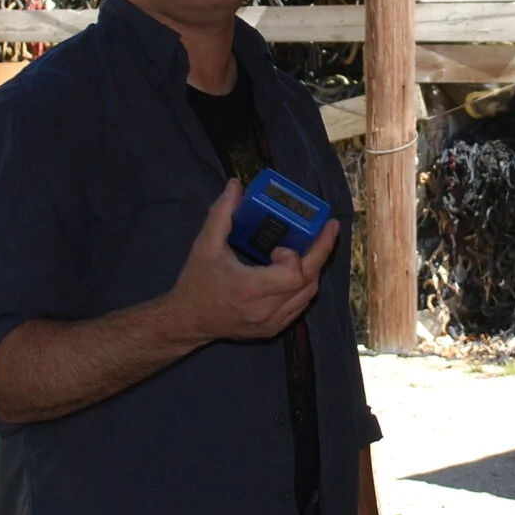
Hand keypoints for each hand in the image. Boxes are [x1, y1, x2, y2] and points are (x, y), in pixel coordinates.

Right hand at [159, 181, 340, 347]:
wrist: (187, 321)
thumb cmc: (196, 282)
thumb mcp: (205, 245)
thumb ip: (221, 213)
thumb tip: (236, 185)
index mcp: (250, 290)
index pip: (294, 275)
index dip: (295, 256)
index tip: (280, 246)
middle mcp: (266, 311)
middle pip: (309, 283)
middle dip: (321, 253)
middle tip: (328, 229)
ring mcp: (272, 323)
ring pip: (308, 295)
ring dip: (313, 270)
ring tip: (315, 246)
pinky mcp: (272, 329)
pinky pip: (299, 306)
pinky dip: (304, 286)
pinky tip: (301, 269)